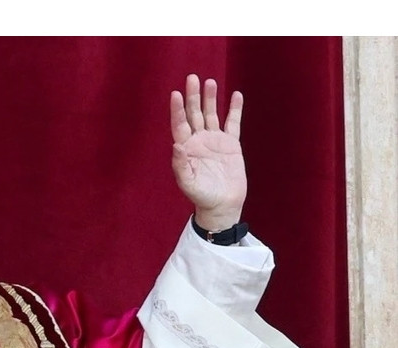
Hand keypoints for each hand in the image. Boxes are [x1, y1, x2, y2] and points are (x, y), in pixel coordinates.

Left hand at [170, 73, 246, 230]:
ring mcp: (215, 141)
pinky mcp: (231, 145)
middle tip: (192, 77)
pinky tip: (235, 95)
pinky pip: (233, 123)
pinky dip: (234, 110)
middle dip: (192, 97)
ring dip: (210, 98)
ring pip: (212, 115)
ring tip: (209, 82)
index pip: (180, 124)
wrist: (222, 205)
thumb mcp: (188, 183)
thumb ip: (180, 165)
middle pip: (194, 114)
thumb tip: (177, 144)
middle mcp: (199, 141)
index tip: (175, 94)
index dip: (177, 109)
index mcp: (186, 149)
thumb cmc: (202, 197)